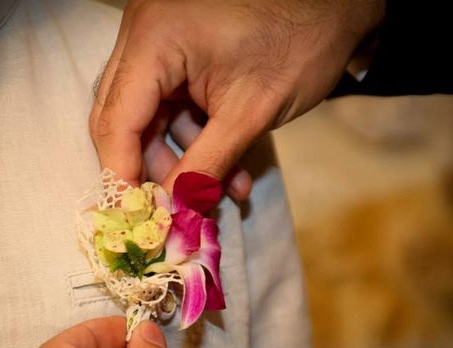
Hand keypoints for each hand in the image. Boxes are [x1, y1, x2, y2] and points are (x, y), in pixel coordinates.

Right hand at [90, 0, 384, 197]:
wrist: (337, 6)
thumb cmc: (300, 44)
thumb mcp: (250, 114)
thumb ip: (204, 167)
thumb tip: (172, 216)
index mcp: (154, 40)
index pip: (116, 120)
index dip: (121, 175)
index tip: (136, 221)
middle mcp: (144, 35)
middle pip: (124, 118)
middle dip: (153, 169)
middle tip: (175, 209)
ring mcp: (160, 39)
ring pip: (149, 115)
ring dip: (183, 157)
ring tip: (223, 191)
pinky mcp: (180, 50)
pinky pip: (173, 103)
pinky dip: (197, 136)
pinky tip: (230, 166)